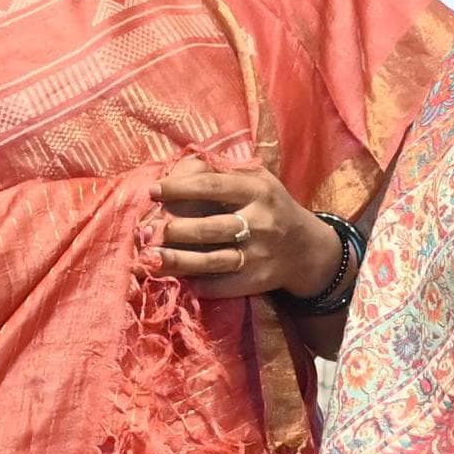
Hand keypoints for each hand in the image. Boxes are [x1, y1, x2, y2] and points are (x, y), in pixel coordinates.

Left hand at [156, 159, 337, 301]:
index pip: (213, 186)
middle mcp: (261, 223)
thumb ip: (222, 171)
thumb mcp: (257, 180)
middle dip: (175, 229)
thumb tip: (179, 168)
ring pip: (212, 260)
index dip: (179, 188)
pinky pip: (223, 285)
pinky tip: (180, 279)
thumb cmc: (271, 207)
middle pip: (210, 228)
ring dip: (177, 260)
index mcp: (258, 192)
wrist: (308, 249)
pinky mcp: (258, 280)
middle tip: (145, 230)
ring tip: (150, 257)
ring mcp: (259, 255)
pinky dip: (199, 284)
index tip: (152, 190)